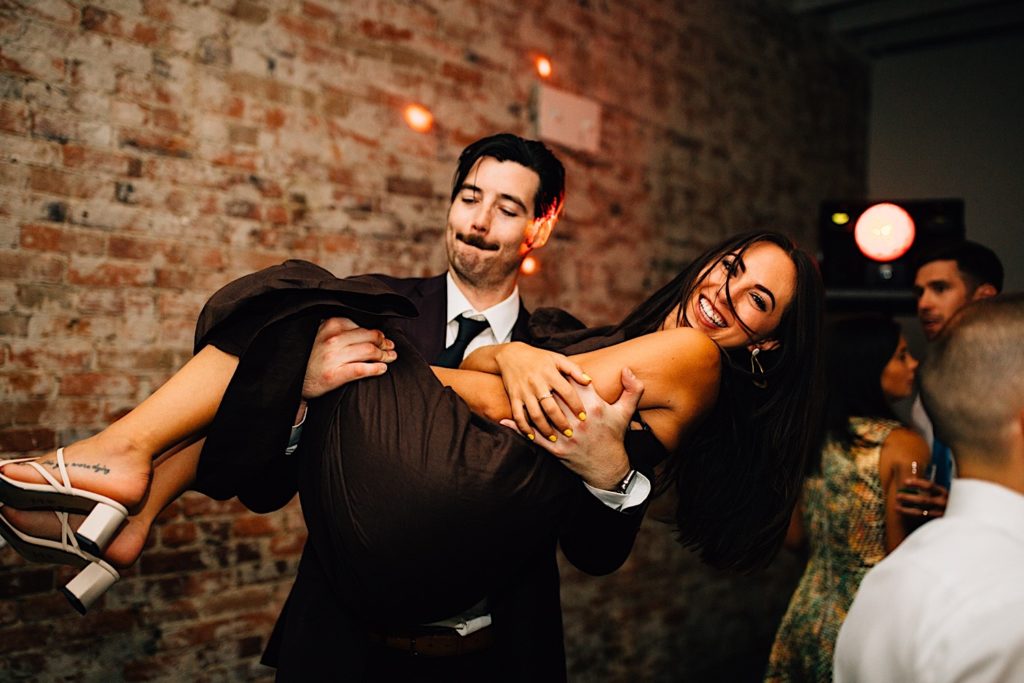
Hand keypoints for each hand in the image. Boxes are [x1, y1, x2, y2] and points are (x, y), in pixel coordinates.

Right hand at [302, 317, 396, 399]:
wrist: (293, 381)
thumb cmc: (310, 357)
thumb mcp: (322, 335)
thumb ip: (341, 331)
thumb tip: (370, 332)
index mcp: (330, 325)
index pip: (362, 326)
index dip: (376, 333)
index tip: (383, 339)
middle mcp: (332, 339)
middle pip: (369, 337)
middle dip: (384, 343)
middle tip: (391, 348)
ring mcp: (332, 357)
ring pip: (369, 351)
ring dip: (384, 355)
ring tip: (390, 358)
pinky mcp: (334, 375)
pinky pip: (361, 369)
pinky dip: (376, 368)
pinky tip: (382, 369)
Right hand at [494, 342, 592, 440]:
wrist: (511, 355)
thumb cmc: (539, 358)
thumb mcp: (558, 359)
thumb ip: (575, 370)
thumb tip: (589, 382)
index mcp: (550, 373)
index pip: (567, 392)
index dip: (576, 405)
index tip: (584, 417)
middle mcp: (536, 383)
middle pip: (551, 407)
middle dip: (561, 422)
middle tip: (571, 433)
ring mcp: (524, 391)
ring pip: (535, 414)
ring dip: (545, 429)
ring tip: (554, 438)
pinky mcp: (514, 397)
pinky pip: (518, 415)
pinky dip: (524, 427)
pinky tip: (533, 437)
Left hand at [502, 367, 643, 490]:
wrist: (608, 467)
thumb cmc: (614, 436)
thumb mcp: (626, 412)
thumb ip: (633, 389)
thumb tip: (627, 369)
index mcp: (594, 408)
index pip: (574, 384)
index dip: (564, 374)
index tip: (554, 365)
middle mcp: (579, 421)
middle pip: (555, 397)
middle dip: (543, 385)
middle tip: (530, 373)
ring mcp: (566, 436)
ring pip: (543, 414)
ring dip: (528, 402)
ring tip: (516, 389)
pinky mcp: (556, 450)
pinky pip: (534, 436)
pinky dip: (520, 428)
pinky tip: (506, 419)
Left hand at [895, 477, 947, 520]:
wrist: (960, 517)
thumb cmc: (947, 501)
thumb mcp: (942, 493)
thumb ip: (931, 489)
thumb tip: (912, 482)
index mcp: (944, 492)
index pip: (929, 486)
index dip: (917, 483)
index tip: (905, 482)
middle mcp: (943, 503)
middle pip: (923, 500)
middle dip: (908, 498)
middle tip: (898, 496)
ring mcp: (941, 514)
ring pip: (921, 512)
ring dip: (907, 510)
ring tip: (896, 507)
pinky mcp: (937, 522)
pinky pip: (922, 519)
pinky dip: (912, 516)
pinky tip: (904, 513)